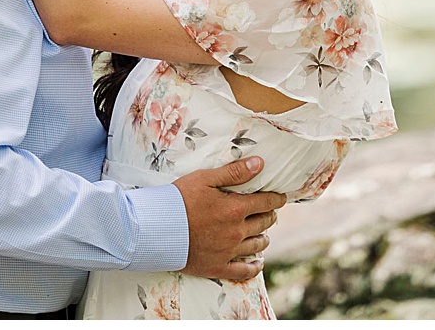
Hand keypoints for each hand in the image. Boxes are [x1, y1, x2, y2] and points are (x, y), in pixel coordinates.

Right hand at [173, 157, 288, 281]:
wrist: (154, 230)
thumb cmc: (177, 200)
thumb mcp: (204, 179)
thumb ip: (234, 172)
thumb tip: (259, 163)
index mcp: (236, 208)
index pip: (267, 202)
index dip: (277, 199)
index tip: (281, 197)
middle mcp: (236, 231)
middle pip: (264, 223)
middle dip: (270, 216)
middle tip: (271, 213)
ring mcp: (228, 251)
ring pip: (257, 245)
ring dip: (264, 237)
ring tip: (264, 233)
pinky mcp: (217, 267)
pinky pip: (243, 271)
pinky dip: (254, 267)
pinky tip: (258, 262)